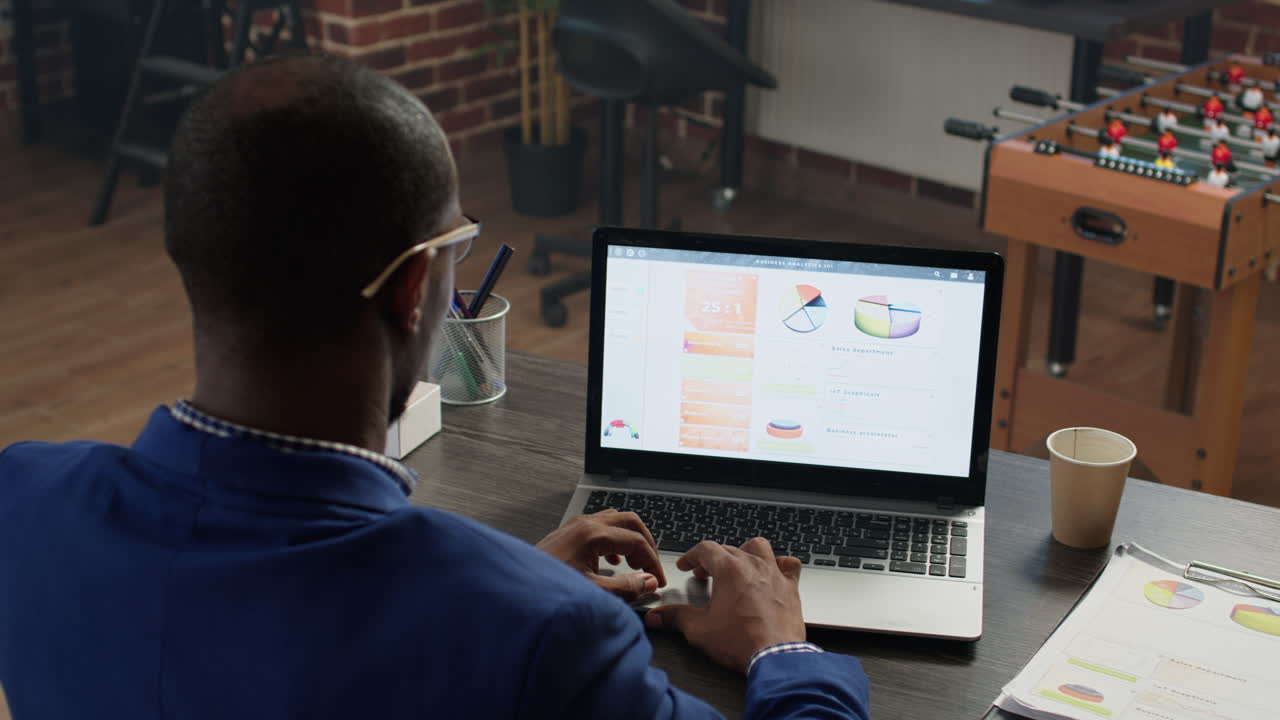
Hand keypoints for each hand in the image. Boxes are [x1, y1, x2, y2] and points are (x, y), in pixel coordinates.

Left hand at [536, 509, 667, 599]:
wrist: (514, 592)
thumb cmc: (547, 591)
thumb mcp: (593, 593)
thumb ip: (626, 587)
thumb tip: (647, 582)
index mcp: (592, 534)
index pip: (636, 541)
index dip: (652, 562)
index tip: (657, 579)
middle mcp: (584, 524)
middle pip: (629, 521)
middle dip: (645, 544)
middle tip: (651, 566)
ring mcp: (574, 526)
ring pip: (614, 521)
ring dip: (629, 540)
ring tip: (634, 565)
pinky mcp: (567, 534)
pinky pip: (599, 527)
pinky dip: (613, 541)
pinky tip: (611, 562)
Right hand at [643, 537, 804, 673]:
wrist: (775, 657)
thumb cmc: (741, 641)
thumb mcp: (700, 629)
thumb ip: (676, 618)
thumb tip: (658, 616)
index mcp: (729, 570)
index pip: (706, 549)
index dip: (692, 556)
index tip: (687, 565)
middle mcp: (753, 566)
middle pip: (729, 549)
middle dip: (713, 559)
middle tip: (704, 574)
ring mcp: (774, 574)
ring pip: (759, 548)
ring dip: (745, 552)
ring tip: (737, 565)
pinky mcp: (790, 588)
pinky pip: (789, 565)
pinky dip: (780, 564)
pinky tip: (774, 572)